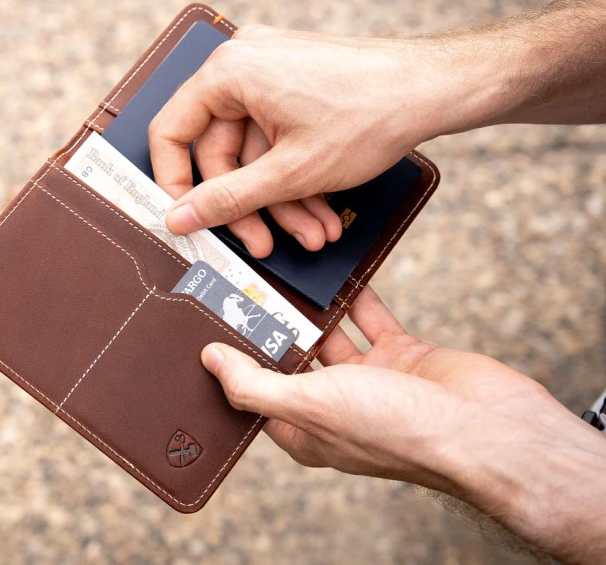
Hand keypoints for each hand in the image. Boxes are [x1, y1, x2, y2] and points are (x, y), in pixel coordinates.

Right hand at [147, 25, 482, 255]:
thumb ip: (225, 200)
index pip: (170, 132)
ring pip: (253, 150)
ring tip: (312, 232)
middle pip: (219, 150)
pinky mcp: (294, 82)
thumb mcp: (289, 174)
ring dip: (280, 198)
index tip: (188, 219)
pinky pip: (276, 137)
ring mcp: (270, 69)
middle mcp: (243, 62)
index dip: (175, 184)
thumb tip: (177, 219)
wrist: (436, 87)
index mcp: (228, 71)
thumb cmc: (369, 115)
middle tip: (264, 244)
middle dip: (250, 203)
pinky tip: (321, 208)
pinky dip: (294, 174)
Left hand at [201, 286, 605, 563]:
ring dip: (311, 304)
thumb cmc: (400, 431)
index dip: (232, 362)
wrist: (490, 430)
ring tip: (281, 267)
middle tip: (241, 281)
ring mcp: (372, 380)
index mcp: (307, 430)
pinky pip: (371, 317)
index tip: (211, 323)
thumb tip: (210, 361)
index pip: (254, 393)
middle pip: (291, 357)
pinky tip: (337, 267)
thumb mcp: (311, 405)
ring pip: (330, 332)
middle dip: (270, 324)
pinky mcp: (404, 355)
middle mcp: (336, 406)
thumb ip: (255, 385)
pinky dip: (356, 293)